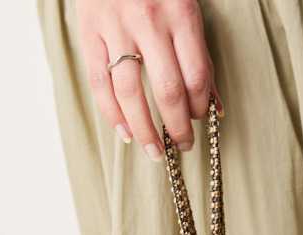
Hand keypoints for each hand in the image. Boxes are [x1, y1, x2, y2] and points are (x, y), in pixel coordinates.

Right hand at [76, 0, 223, 160]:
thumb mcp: (187, 8)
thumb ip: (199, 54)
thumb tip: (212, 103)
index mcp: (180, 13)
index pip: (195, 76)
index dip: (200, 107)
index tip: (201, 120)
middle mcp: (149, 21)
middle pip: (167, 90)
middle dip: (178, 127)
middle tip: (184, 145)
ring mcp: (116, 28)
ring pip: (131, 93)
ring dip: (145, 130)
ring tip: (155, 152)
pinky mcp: (90, 33)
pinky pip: (100, 83)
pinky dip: (113, 114)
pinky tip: (125, 134)